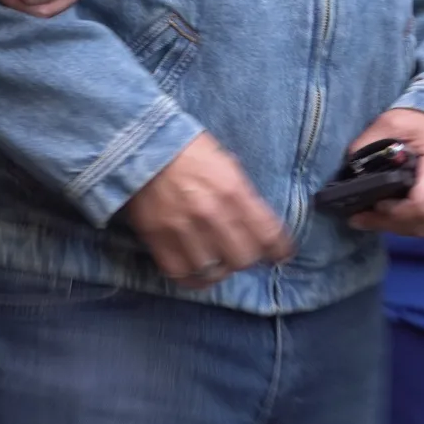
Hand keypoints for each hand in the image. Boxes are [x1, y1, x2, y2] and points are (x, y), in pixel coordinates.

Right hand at [122, 133, 291, 288]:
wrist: (142, 145)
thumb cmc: (189, 150)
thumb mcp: (227, 164)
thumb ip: (243, 195)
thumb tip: (257, 223)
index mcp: (233, 190)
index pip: (268, 234)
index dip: (280, 250)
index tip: (281, 254)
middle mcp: (212, 214)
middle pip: (243, 259)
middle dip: (248, 258)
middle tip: (242, 252)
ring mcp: (184, 229)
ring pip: (214, 271)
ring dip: (220, 267)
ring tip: (218, 260)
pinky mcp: (159, 240)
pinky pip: (182, 274)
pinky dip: (193, 278)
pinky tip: (198, 270)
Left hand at [348, 108, 423, 238]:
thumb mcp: (396, 121)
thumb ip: (369, 142)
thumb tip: (349, 166)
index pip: (422, 207)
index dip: (393, 214)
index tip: (369, 207)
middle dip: (392, 224)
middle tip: (363, 218)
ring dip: (406, 225)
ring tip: (380, 216)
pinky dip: (423, 221)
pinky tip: (404, 212)